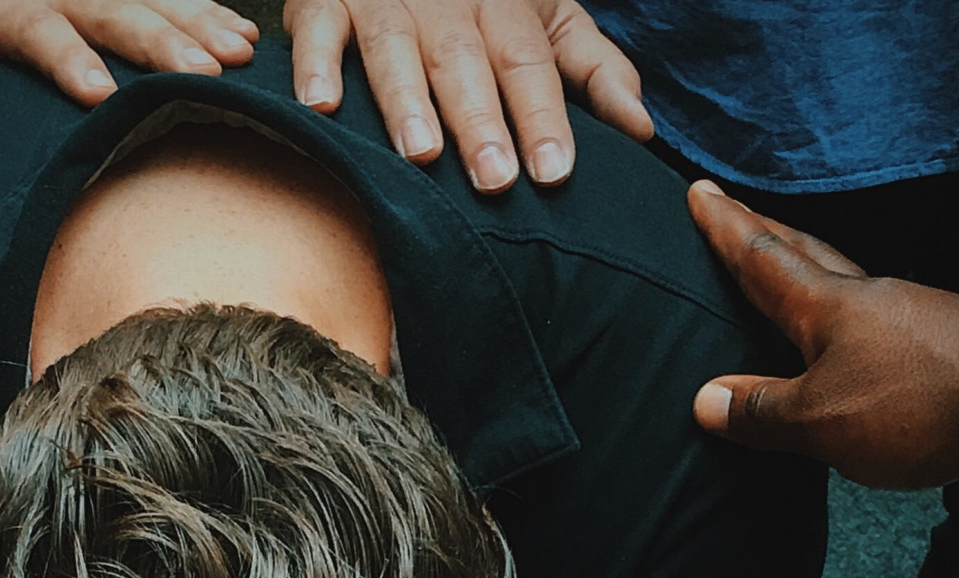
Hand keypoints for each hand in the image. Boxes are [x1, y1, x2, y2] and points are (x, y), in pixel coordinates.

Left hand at [0, 0, 259, 107]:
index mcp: (0, 2)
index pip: (38, 26)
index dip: (68, 57)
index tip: (98, 93)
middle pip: (112, 9)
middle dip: (160, 41)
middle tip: (203, 74)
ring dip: (198, 24)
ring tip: (237, 54)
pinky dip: (207, 10)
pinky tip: (243, 34)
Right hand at [284, 0, 651, 191]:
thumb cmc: (481, 4)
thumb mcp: (549, 20)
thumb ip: (594, 71)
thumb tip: (641, 129)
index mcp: (506, 10)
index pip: (531, 66)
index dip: (544, 118)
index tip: (555, 173)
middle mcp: (447, 3)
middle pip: (468, 64)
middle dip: (481, 121)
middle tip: (494, 179)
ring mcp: (385, 0)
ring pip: (397, 48)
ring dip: (407, 101)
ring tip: (421, 152)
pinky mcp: (326, 0)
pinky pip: (320, 29)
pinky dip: (317, 64)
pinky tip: (324, 106)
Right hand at [688, 180, 958, 488]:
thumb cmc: (926, 399)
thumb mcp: (822, 419)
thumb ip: (762, 411)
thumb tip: (706, 400)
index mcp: (826, 308)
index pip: (762, 258)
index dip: (726, 228)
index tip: (701, 193)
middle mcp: (867, 302)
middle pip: (805, 255)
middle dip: (764, 233)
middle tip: (735, 211)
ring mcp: (910, 322)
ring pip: (845, 288)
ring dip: (809, 274)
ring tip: (784, 276)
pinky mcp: (943, 352)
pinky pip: (877, 329)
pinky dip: (848, 325)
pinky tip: (849, 346)